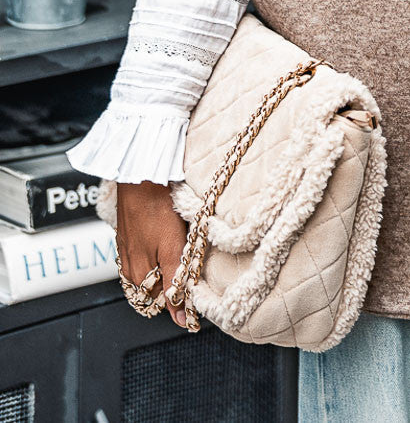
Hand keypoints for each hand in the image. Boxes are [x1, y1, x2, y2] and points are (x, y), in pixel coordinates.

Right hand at [116, 181, 188, 327]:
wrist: (141, 177)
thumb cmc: (156, 210)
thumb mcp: (172, 250)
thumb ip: (175, 285)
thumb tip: (181, 319)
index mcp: (138, 277)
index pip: (160, 304)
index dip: (179, 297)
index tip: (194, 285)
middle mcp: (129, 268)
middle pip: (155, 288)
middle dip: (172, 281)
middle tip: (188, 263)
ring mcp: (127, 251)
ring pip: (150, 271)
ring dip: (165, 265)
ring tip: (179, 248)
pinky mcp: (128, 236)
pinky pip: (144, 255)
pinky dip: (157, 252)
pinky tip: (166, 238)